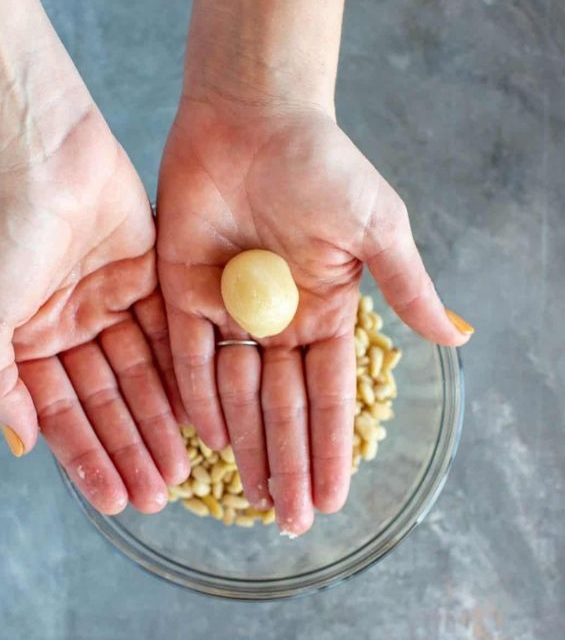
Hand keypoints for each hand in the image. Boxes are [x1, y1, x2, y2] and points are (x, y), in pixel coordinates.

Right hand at [0, 104, 189, 513]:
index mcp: (22, 344)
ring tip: (181, 471)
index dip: (88, 461)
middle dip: (129, 452)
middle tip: (158, 498)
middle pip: (105, 405)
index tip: (113, 503)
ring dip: (157, 424)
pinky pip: (165, 334)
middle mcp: (64, 329)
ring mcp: (105, 301)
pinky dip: (180, 374)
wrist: (33, 153)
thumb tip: (25, 443)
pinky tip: (197, 414)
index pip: (61, 417)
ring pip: (138, 377)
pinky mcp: (144, 271)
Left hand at [157, 94, 468, 534]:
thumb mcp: (377, 227)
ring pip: (236, 397)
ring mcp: (228, 313)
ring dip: (243, 449)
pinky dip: (196, 400)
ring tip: (248, 501)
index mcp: (325, 313)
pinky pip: (187, 360)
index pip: (328, 399)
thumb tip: (457, 341)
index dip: (330, 450)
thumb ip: (407, 287)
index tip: (331, 501)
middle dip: (285, 467)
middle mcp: (276, 323)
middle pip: (282, 412)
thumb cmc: (322, 163)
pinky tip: (207, 444)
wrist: (254, 114)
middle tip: (286, 524)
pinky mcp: (182, 295)